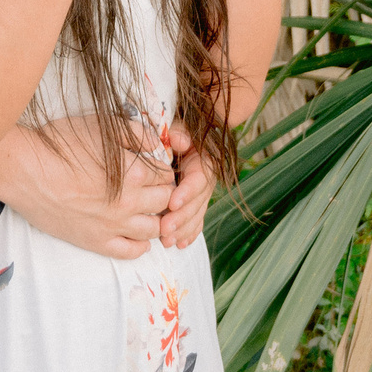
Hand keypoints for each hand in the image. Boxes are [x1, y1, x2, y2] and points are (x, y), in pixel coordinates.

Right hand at [0, 117, 172, 258]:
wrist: (25, 170)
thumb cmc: (59, 143)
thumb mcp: (100, 126)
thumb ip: (135, 132)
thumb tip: (158, 144)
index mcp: (135, 172)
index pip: (166, 175)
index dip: (163, 169)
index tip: (155, 167)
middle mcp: (130, 202)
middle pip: (165, 202)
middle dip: (163, 193)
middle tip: (153, 187)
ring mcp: (114, 225)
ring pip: (153, 229)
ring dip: (156, 219)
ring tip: (145, 210)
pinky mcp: (96, 242)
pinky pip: (131, 251)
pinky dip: (140, 245)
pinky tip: (135, 234)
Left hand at [157, 125, 213, 248]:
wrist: (189, 138)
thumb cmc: (178, 132)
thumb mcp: (179, 127)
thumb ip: (179, 133)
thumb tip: (180, 140)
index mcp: (204, 162)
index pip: (199, 180)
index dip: (187, 192)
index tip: (172, 202)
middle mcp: (206, 181)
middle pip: (198, 203)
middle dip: (182, 218)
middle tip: (165, 229)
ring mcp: (202, 194)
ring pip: (196, 215)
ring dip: (183, 230)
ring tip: (167, 241)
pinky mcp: (195, 204)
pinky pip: (196, 221)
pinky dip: (189, 233)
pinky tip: (180, 244)